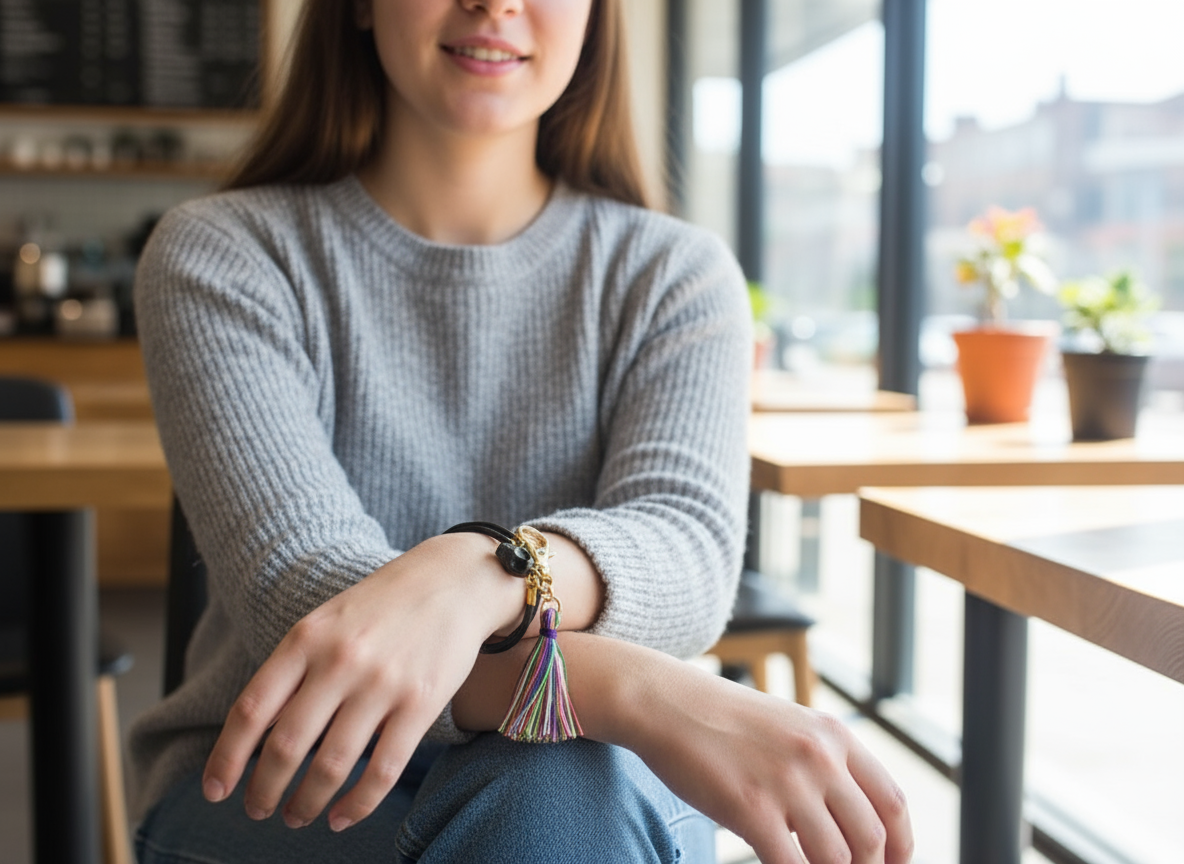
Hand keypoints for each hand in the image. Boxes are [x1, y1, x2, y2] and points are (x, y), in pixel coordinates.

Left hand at [200, 532, 519, 831]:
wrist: (454, 581)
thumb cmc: (384, 606)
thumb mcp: (328, 621)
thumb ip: (296, 668)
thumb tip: (260, 734)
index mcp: (306, 638)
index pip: (252, 708)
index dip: (226, 757)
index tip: (215, 790)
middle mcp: (340, 661)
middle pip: (285, 746)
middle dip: (264, 790)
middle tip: (258, 810)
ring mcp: (382, 684)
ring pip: (330, 765)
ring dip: (306, 803)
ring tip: (297, 816)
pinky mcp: (420, 703)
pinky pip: (382, 770)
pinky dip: (357, 804)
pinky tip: (342, 816)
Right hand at [577, 640, 913, 863]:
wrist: (665, 702)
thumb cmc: (721, 720)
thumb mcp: (787, 726)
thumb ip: (821, 764)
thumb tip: (844, 822)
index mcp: (834, 735)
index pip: (892, 802)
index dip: (902, 846)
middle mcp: (819, 755)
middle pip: (871, 838)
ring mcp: (787, 781)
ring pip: (836, 858)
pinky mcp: (751, 806)